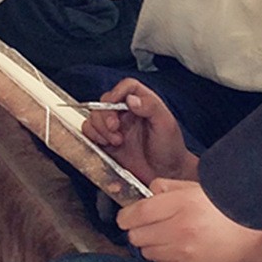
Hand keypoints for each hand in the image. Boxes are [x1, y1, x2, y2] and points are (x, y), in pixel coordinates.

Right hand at [81, 80, 196, 185]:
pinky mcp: (107, 143)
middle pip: (105, 101)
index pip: (127, 87)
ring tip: (115, 140)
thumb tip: (132, 99)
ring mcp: (116, 128)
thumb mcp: (166, 125)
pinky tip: (106, 144)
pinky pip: (90, 133)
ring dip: (100, 128)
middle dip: (106, 114)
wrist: (167, 174)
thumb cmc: (171, 149)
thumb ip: (151, 107)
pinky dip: (93, 137)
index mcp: (143, 104)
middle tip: (115, 127)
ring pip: (95, 116)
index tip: (113, 103)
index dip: (117, 92)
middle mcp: (127, 113)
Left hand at [119, 180, 261, 261]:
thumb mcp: (198, 188)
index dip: (126, 216)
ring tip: (171, 237)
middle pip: (136, 236)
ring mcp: (184, 253)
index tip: (125, 217)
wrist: (254, 239)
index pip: (138, 213)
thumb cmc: (227, 210)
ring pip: (147, 253)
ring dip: (153, 245)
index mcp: (182, 204)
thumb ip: (169, 187)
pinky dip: (166, 259)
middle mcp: (180, 229)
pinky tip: (182, 249)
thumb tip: (148, 192)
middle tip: (150, 226)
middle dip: (139, 230)